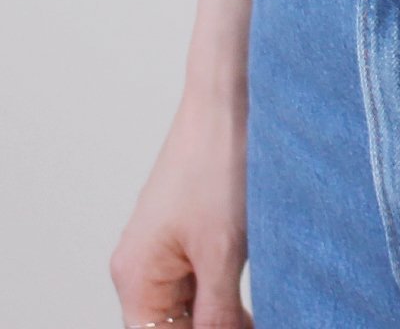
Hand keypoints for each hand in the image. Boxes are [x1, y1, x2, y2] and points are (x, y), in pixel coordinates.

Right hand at [109, 89, 252, 328]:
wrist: (232, 95)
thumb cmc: (220, 162)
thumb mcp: (223, 253)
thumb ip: (216, 317)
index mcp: (136, 277)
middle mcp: (140, 265)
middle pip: (172, 328)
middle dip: (218, 328)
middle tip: (258, 322)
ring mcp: (165, 246)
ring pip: (191, 307)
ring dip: (224, 318)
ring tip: (263, 314)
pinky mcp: (190, 229)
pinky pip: (202, 280)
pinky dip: (227, 294)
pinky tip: (259, 300)